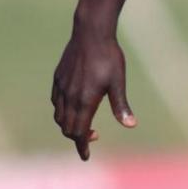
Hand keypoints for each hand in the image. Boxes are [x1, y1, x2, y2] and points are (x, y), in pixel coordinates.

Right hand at [51, 25, 134, 160]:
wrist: (91, 32)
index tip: (86, 156)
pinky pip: (56, 102)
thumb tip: (131, 125)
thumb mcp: (118, 82)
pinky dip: (62, 112)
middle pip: (67, 128)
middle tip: (93, 137)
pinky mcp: (58, 78)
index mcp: (85, 100)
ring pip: (59, 116)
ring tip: (84, 124)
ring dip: (69, 126)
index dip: (82, 146)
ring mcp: (61, 87)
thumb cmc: (109, 57)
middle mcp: (69, 96)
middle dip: (77, 138)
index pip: (78, 132)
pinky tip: (74, 108)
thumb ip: (121, 105)